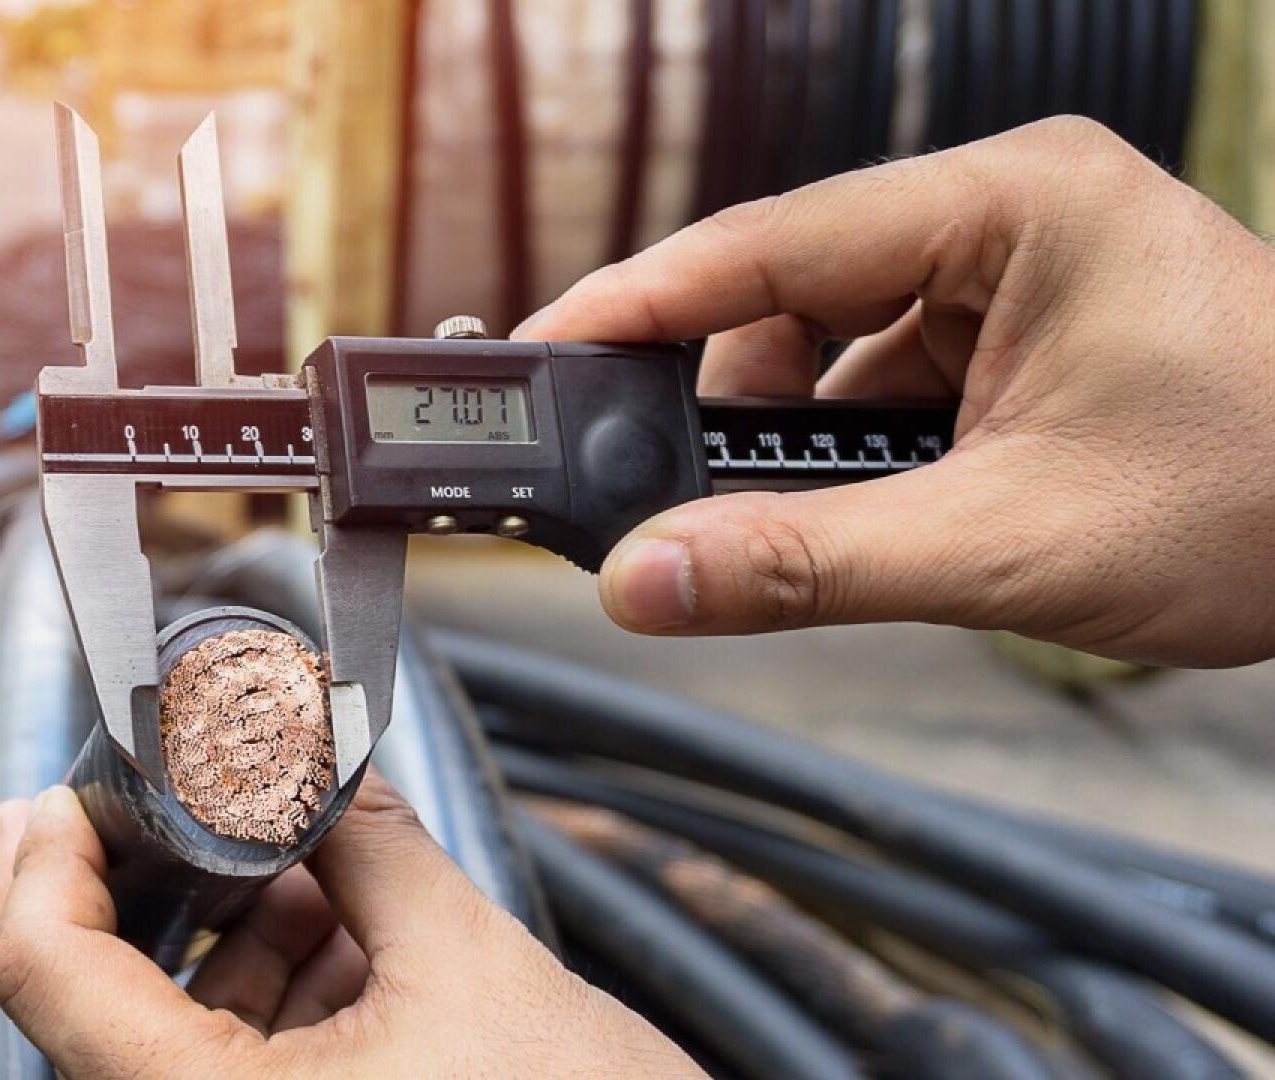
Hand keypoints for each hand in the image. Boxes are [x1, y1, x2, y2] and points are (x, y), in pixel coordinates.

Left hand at [0, 777, 701, 1078]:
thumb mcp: (470, 964)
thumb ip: (370, 842)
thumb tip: (310, 751)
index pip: (49, 972)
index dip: (48, 860)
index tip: (67, 793)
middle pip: (90, 1007)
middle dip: (140, 891)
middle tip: (156, 803)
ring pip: (161, 1048)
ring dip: (218, 948)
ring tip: (299, 872)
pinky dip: (261, 1010)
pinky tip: (332, 943)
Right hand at [518, 117, 1274, 667]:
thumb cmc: (1272, 498)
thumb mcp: (1011, 545)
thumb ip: (808, 564)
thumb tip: (649, 580)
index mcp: (1013, 204)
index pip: (772, 240)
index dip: (640, 302)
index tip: (540, 353)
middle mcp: (1007, 214)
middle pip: (789, 291)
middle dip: (720, 396)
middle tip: (649, 484)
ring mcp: (1017, 270)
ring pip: (833, 343)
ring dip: (791, 437)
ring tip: (791, 523)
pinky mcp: (1022, 331)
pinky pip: (887, 378)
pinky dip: (852, 450)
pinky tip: (866, 512)